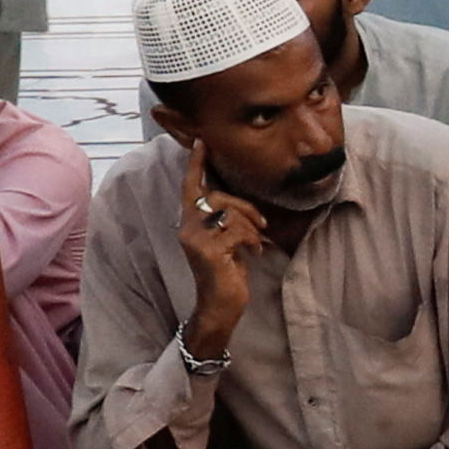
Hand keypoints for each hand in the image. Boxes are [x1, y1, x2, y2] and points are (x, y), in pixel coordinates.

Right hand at [176, 173, 265, 354]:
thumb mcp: (227, 241)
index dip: (196, 165)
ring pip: (230, 212)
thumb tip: (241, 205)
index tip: (202, 142)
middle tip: (262, 226)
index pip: (190, 188)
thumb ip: (226, 220)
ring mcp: (195, 239)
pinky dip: (252, 240)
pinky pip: (237, 230)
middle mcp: (186, 228)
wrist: (220, 306)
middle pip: (218, 197)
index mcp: (190, 223)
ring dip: (252, 227)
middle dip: (246, 208)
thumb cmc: (227, 273)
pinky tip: (254, 253)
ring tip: (256, 244)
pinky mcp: (208, 251)